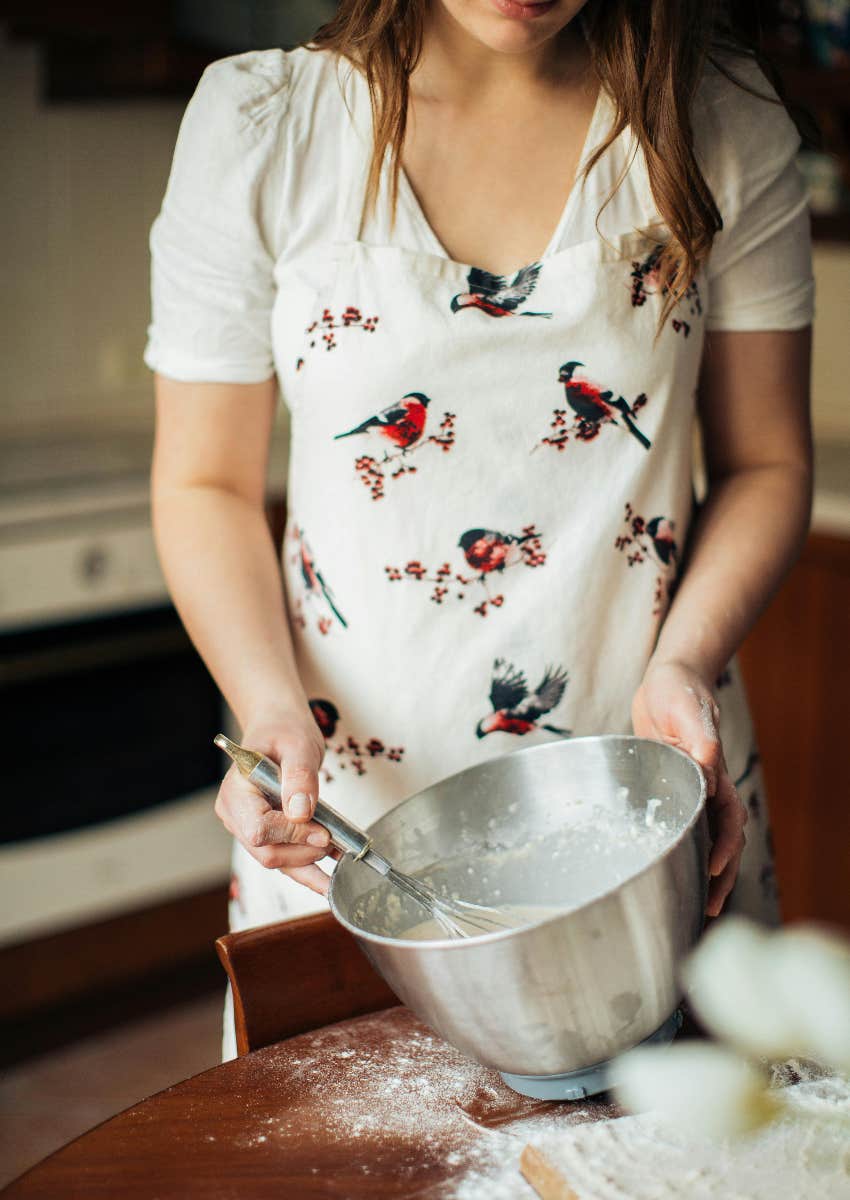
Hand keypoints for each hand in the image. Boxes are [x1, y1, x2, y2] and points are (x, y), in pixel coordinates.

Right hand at [214, 708, 336, 895]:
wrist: (278, 726)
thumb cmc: (283, 729)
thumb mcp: (298, 744)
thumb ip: (300, 777)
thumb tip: (301, 813)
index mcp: (236, 790)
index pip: (258, 828)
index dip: (291, 835)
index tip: (322, 830)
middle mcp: (235, 813)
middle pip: (265, 852)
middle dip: (303, 853)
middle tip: (334, 841)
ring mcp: (246, 825)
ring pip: (275, 860)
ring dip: (309, 866)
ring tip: (340, 868)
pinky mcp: (264, 832)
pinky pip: (283, 856)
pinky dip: (307, 867)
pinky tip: (328, 879)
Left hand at [632, 660, 746, 917]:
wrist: (669, 680)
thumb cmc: (678, 691)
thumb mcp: (685, 709)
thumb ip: (698, 735)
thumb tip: (708, 767)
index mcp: (713, 772)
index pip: (727, 817)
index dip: (723, 846)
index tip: (712, 870)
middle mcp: (707, 786)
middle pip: (725, 837)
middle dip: (723, 874)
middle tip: (711, 908)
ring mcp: (693, 789)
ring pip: (709, 837)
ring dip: (709, 871)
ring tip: (703, 906)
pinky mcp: (675, 787)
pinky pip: (686, 826)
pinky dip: (685, 851)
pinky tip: (673, 871)